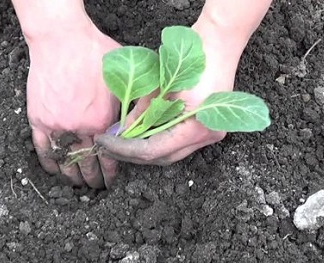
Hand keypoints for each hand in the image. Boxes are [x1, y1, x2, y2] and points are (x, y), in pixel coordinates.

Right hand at [25, 22, 119, 187]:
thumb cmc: (95, 53)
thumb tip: (135, 125)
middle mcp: (79, 128)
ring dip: (71, 176)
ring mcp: (56, 125)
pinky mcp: (38, 119)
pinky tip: (55, 171)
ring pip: (64, 161)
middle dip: (93, 179)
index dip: (111, 172)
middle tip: (97, 187)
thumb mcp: (122, 79)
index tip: (112, 181)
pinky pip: (42, 148)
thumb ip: (128, 106)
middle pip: (86, 164)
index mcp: (101, 121)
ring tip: (77, 184)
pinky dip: (49, 163)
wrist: (62, 39)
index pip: (109, 157)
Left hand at [94, 23, 242, 164]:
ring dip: (147, 148)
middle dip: (133, 153)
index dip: (125, 149)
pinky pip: (180, 142)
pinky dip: (161, 140)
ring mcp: (211, 134)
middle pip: (163, 157)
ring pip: (172, 152)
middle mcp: (206, 137)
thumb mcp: (158, 85)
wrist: (218, 43)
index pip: (153, 150)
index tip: (104, 142)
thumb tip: (121, 132)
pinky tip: (143, 133)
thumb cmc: (190, 57)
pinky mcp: (209, 127)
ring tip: (123, 140)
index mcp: (195, 128)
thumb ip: (140, 113)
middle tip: (109, 145)